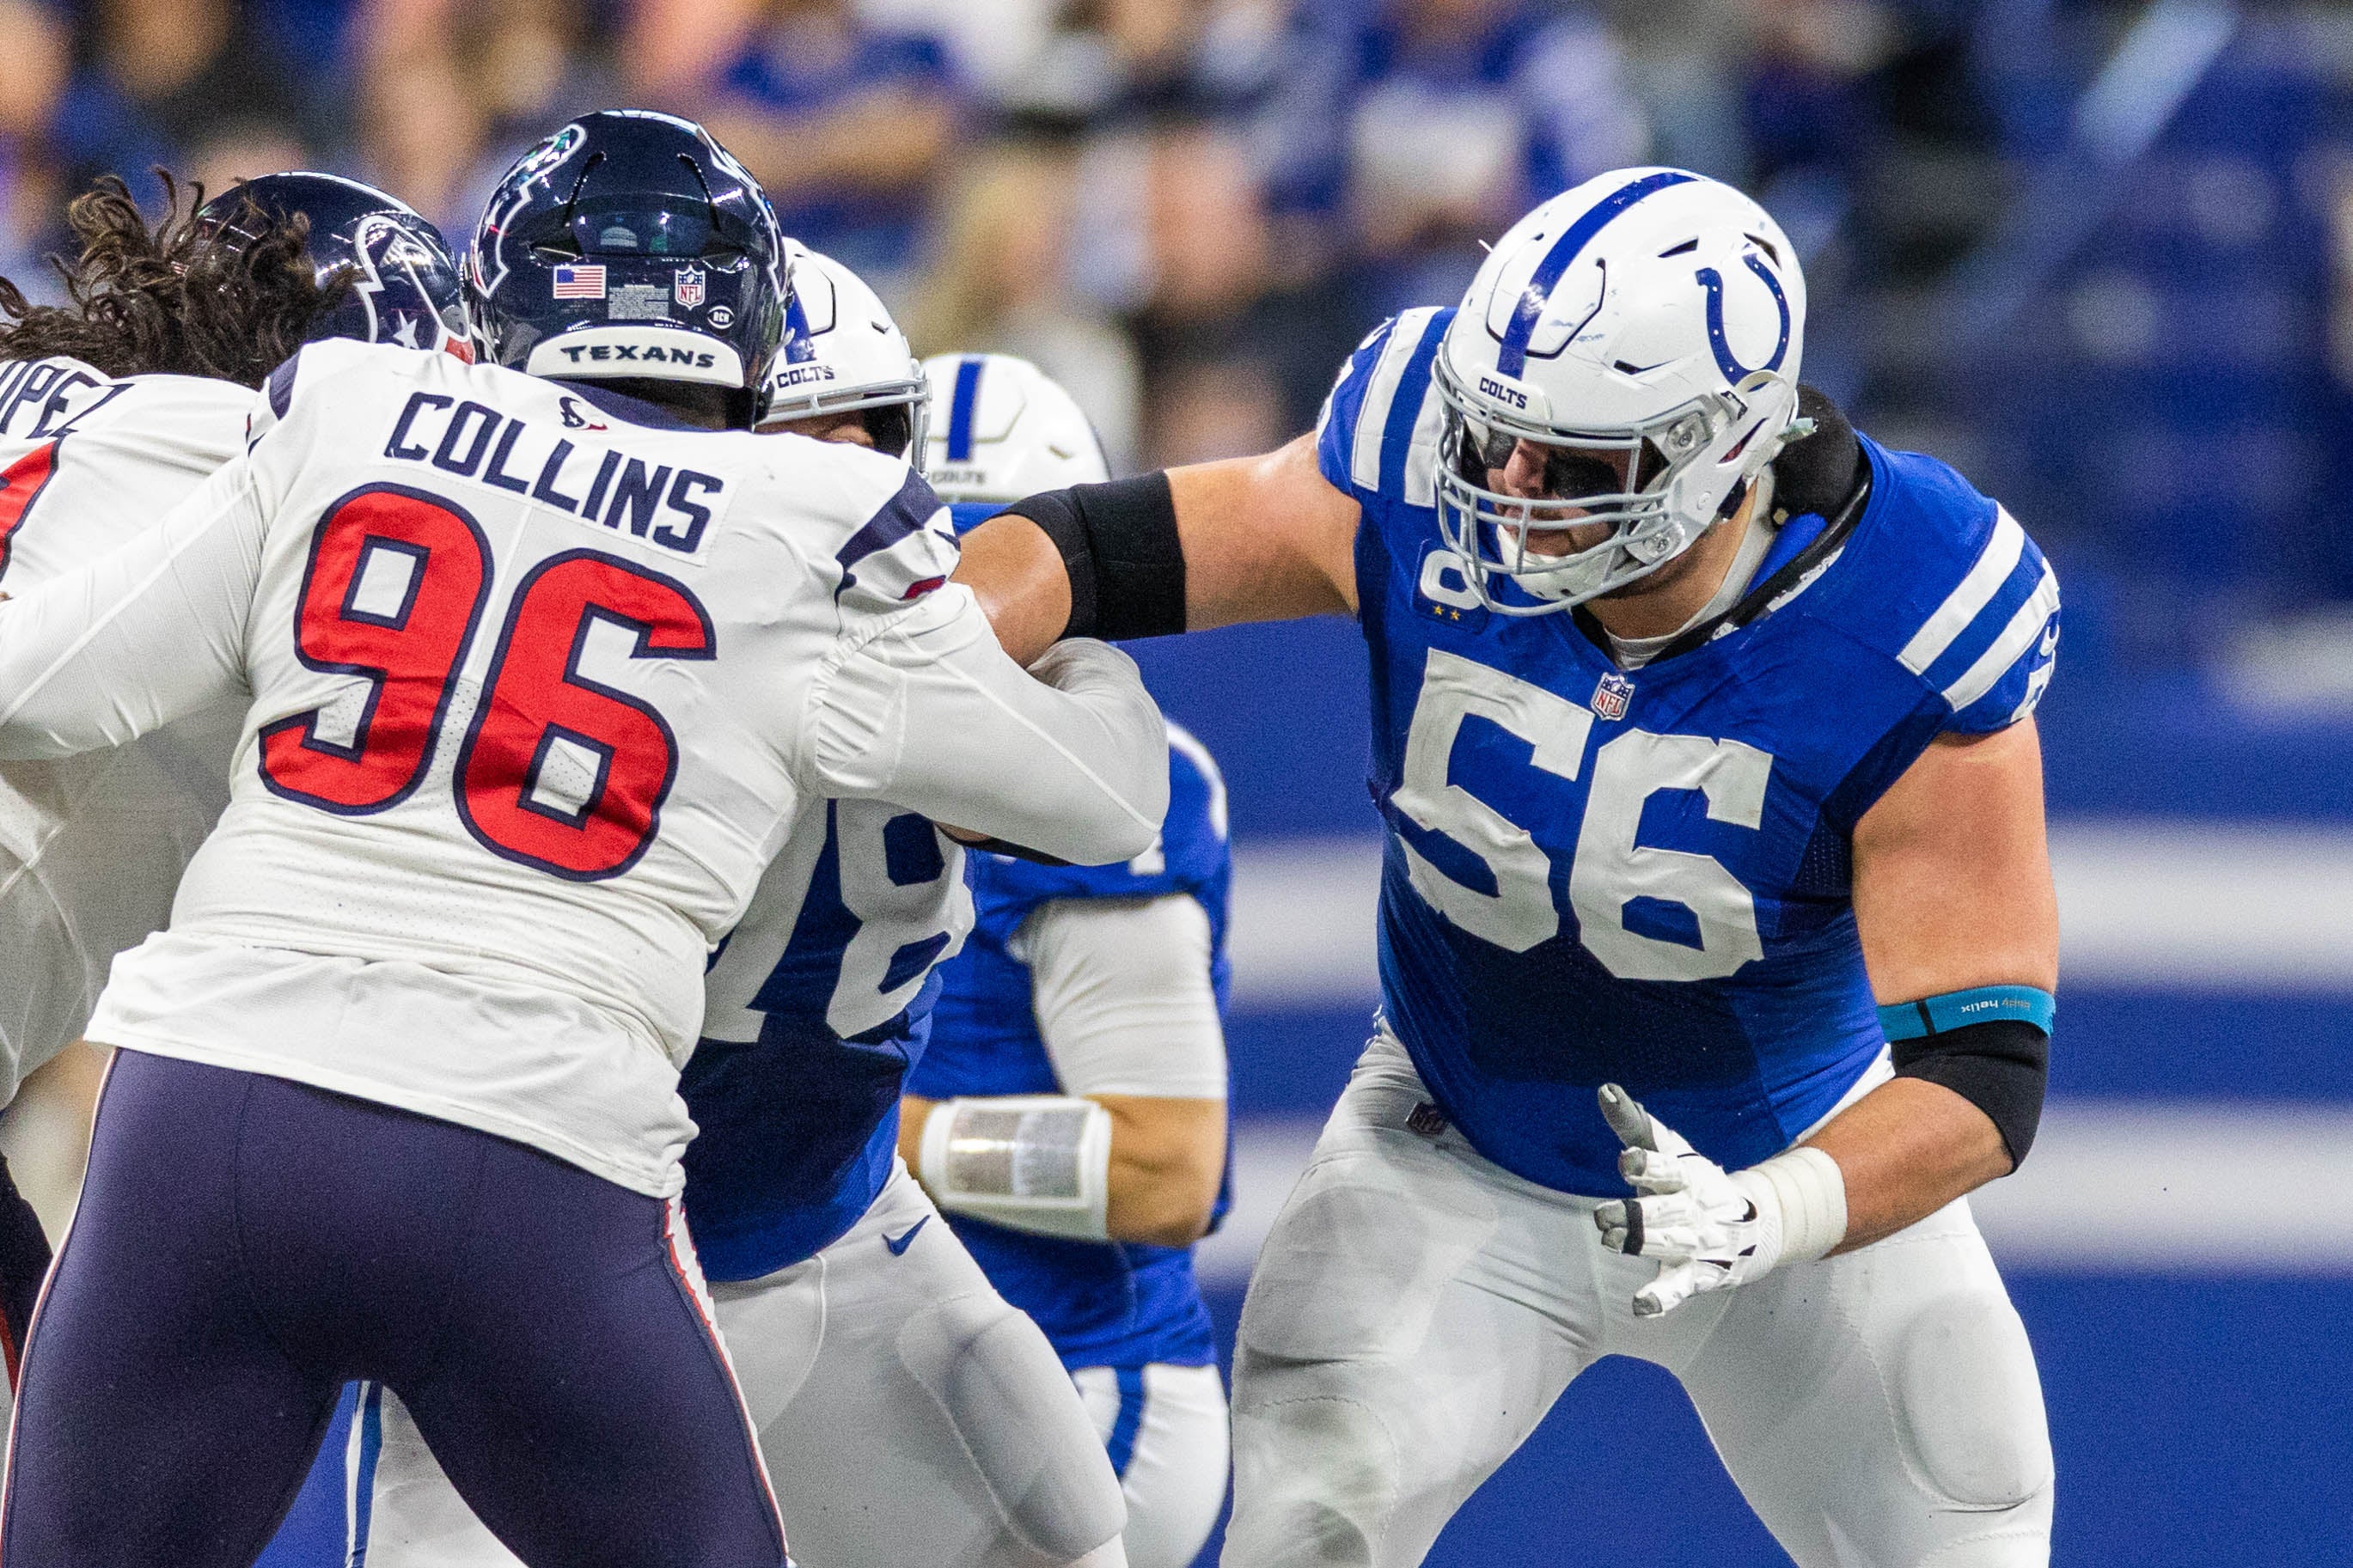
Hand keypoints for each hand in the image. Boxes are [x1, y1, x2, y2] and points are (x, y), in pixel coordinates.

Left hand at [1591, 1084, 1782, 1317]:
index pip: (1666, 1169)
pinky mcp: (1696, 1274)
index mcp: (1685, 1177)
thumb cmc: (1692, 1182)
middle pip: (1661, 1212)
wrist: (1752, 1225)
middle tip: (1601, 1216)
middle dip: (1633, 1214)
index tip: (1627, 1160)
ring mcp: (1695, 1243)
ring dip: (1639, 1244)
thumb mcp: (1670, 1151)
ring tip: (1610, 1240)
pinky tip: (1641, 1307)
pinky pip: (1678, 1288)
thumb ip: (1634, 1124)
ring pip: (1666, 1246)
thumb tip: (1604, 1089)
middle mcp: (1691, 1209)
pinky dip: (1661, 1298)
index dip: (1646, 1166)